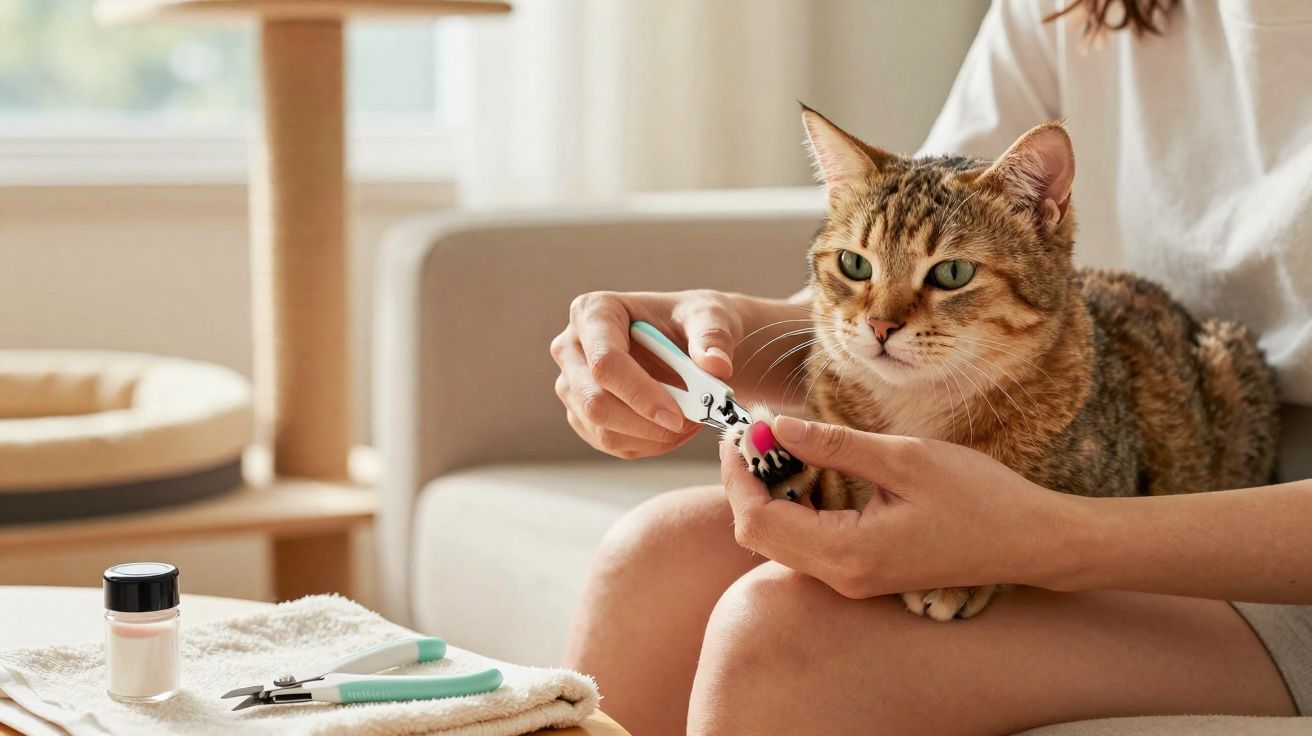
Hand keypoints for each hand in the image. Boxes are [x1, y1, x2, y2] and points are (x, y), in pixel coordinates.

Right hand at [551, 290, 742, 457]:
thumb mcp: (709, 315)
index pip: (605, 362)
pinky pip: (611, 444)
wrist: (688, 339)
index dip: (639, 393)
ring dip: (652, 437)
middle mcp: (571, 348)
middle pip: (595, 402)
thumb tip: (716, 366)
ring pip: (602, 430)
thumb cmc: (691, 320)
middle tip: (692, 423)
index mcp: (593, 312)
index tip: (677, 415)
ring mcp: (572, 384)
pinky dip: (649, 444)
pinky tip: (674, 429)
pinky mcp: (581, 414)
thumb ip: (713, 336)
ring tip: (691, 422)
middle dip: (646, 423)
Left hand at [720, 416, 1081, 597]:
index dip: (740, 473)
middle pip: (759, 534)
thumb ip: (835, 445)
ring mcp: (852, 579)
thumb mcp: (904, 458)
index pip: (757, 520)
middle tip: (758, 430)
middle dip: (748, 480)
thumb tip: (778, 426)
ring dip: (770, 490)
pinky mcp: (863, 572)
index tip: (744, 428)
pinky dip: (795, 503)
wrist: (1031, 542)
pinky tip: (807, 467)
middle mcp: (842, 577)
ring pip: (780, 539)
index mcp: (848, 553)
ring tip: (780, 441)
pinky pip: (807, 541)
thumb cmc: (980, 497)